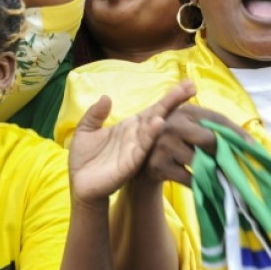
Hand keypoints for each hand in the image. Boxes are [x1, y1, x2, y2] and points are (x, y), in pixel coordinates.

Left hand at [69, 82, 195, 205]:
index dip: (167, 98)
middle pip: (158, 115)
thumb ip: (95, 114)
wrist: (79, 185)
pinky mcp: (130, 163)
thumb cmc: (84, 158)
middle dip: (173, 101)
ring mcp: (136, 149)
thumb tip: (106, 97)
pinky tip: (158, 124)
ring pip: (154, 130)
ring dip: (165, 115)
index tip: (186, 84)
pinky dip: (151, 135)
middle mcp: (137, 136)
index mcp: (129, 127)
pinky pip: (143, 148)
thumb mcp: (86, 130)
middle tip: (192, 87)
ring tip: (178, 99)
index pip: (151, 109)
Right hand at [143, 101, 252, 186]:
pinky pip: (189, 178)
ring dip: (213, 171)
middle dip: (223, 153)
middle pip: (209, 139)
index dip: (237, 132)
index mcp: (185, 111)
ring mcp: (164, 144)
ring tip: (224, 177)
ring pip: (199, 161)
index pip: (217, 119)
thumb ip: (214, 128)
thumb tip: (250, 143)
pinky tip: (206, 185)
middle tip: (236, 165)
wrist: (139, 159)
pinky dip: (200, 183)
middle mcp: (173, 123)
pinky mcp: (159, 165)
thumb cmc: (173, 141)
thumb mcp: (189, 127)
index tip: (253, 146)